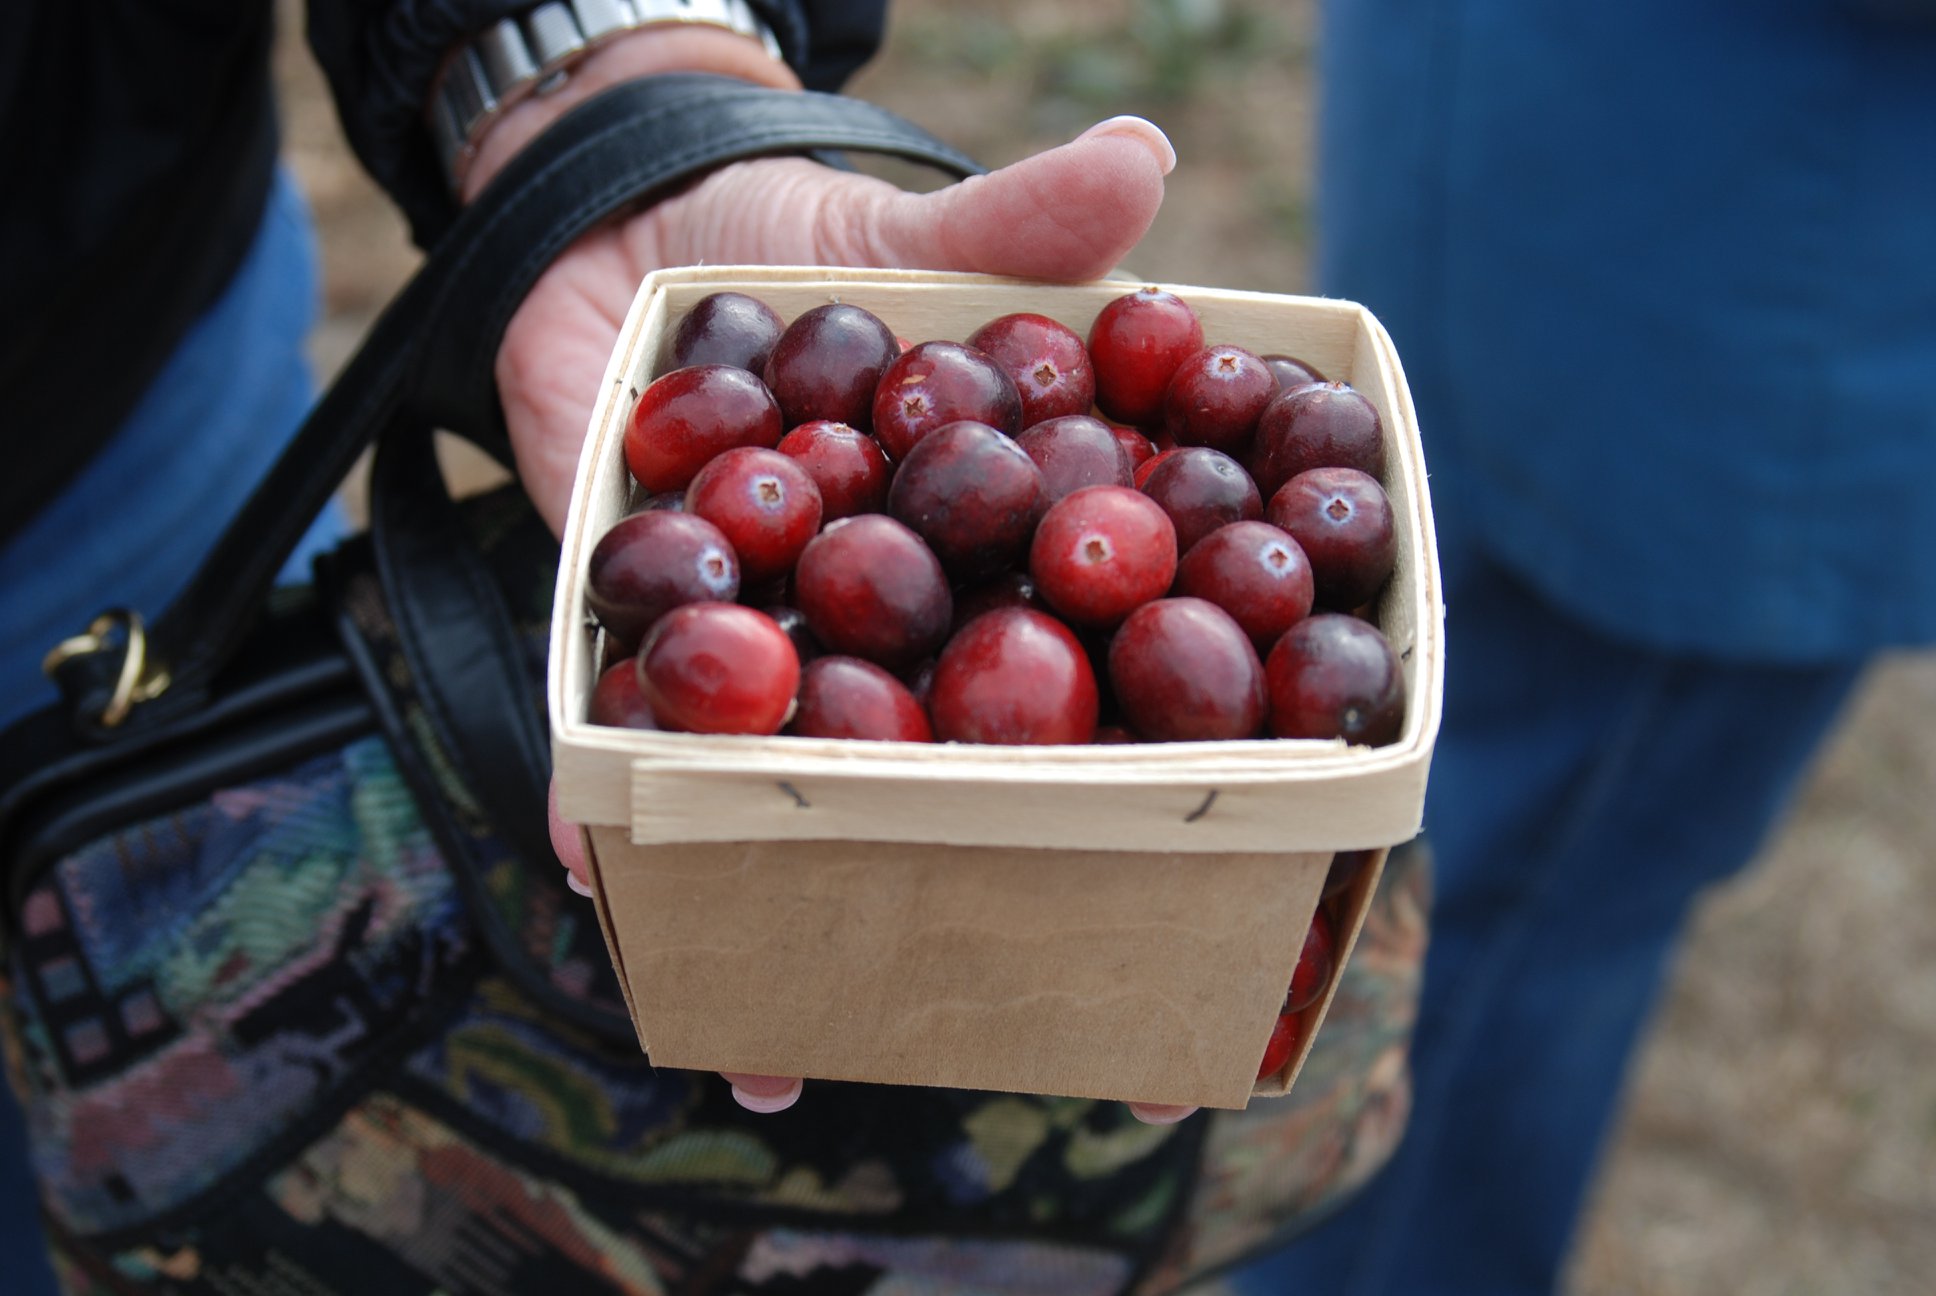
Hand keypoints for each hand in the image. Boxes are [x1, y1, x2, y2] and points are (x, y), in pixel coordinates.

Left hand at [492, 30, 1188, 1121]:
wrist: (612, 212)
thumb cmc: (792, 238)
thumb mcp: (913, 247)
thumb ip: (1018, 230)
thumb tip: (1147, 156)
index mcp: (977, 562)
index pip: (1088, 682)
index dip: (1155, 779)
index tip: (1224, 899)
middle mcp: (879, 630)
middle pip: (941, 794)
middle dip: (979, 915)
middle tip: (1038, 1057)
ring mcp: (759, 647)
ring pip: (779, 807)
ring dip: (777, 917)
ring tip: (787, 1042)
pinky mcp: (634, 631)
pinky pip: (617, 739)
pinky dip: (600, 806)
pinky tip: (597, 884)